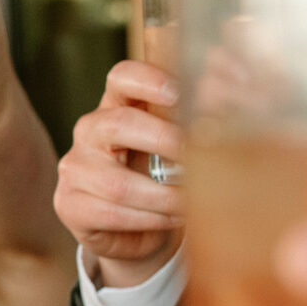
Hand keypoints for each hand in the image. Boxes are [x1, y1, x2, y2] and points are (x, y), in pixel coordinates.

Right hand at [55, 59, 183, 286]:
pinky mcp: (70, 204)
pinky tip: (172, 218)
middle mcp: (90, 130)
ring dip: (164, 196)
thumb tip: (235, 91)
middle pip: (117, 123)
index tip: (180, 94)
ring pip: (118, 184)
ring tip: (192, 202)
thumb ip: (199, 119)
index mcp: (117, 104)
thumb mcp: (177, 143)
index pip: (122, 77)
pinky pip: (111, 213)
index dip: (148, 79)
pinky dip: (149, 219)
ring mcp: (75, 168)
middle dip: (163, 140)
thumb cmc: (160, 176)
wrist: (135, 228)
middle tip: (195, 155)